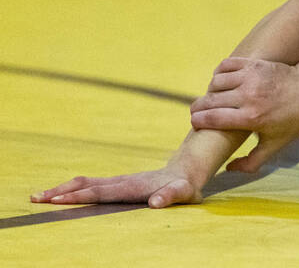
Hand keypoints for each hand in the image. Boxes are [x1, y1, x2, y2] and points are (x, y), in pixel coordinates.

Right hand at [31, 166, 200, 208]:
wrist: (187, 171)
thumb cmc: (185, 186)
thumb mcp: (183, 193)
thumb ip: (171, 196)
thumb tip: (156, 203)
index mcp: (131, 186)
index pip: (100, 192)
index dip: (79, 196)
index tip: (57, 201)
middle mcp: (121, 181)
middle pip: (86, 185)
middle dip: (61, 192)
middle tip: (36, 198)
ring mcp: (119, 181)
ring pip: (86, 183)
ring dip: (63, 189)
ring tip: (40, 196)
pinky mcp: (118, 183)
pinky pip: (91, 184)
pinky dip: (73, 189)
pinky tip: (62, 194)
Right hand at [189, 57, 298, 172]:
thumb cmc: (294, 120)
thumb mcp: (276, 144)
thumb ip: (252, 162)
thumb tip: (229, 169)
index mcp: (252, 117)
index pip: (212, 119)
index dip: (198, 122)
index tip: (195, 124)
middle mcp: (249, 96)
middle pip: (210, 100)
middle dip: (198, 108)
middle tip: (196, 113)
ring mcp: (252, 77)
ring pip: (216, 82)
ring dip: (210, 91)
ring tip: (210, 99)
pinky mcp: (255, 64)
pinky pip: (227, 65)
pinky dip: (220, 73)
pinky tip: (221, 82)